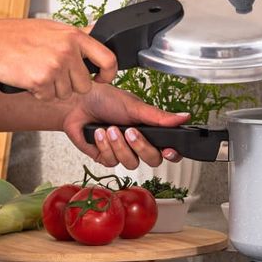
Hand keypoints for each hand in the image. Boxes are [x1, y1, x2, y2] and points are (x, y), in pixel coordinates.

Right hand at [0, 19, 116, 100]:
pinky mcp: (42, 81)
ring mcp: (55, 66)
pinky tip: (30, 78)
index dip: (108, 74)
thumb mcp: (53, 28)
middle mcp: (68, 51)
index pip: (108, 59)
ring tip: (38, 71)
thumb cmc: (18, 36)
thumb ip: (76, 36)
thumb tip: (97, 33)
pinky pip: (49, 98)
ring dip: (53, 89)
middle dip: (71, 85)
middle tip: (54, 73)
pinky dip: (40, 93)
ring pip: (67, 94)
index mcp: (74, 36)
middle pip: (85, 85)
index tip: (102, 78)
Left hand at [60, 82, 187, 167]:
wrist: (77, 102)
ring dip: (119, 145)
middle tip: (130, 131)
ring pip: (131, 163)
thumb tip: (184, 117)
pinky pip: (111, 161)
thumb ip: (159, 117)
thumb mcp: (135, 106)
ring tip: (109, 128)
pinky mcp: (105, 157)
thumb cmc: (105, 98)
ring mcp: (122, 152)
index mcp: (149, 130)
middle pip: (152, 160)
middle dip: (141, 146)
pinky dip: (104, 146)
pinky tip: (98, 132)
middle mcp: (137, 143)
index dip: (172, 154)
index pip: (168, 149)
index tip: (168, 150)